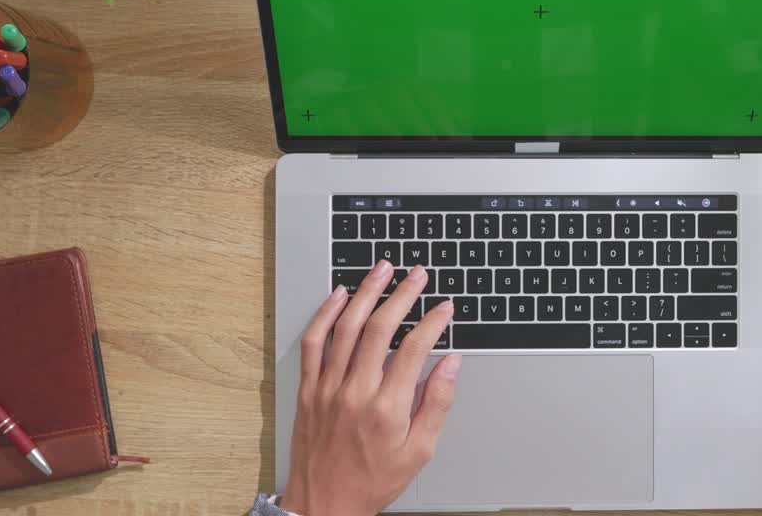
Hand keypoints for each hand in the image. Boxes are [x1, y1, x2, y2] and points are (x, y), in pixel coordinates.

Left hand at [282, 261, 460, 515]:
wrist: (324, 504)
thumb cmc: (372, 481)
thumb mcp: (419, 451)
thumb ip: (436, 403)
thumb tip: (452, 364)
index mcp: (386, 408)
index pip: (414, 349)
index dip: (432, 322)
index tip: (444, 307)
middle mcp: (354, 392)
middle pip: (380, 328)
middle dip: (403, 294)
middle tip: (418, 274)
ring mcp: (327, 388)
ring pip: (346, 327)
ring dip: (366, 292)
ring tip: (383, 269)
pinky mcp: (309, 389)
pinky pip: (314, 343)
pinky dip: (325, 314)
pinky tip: (339, 295)